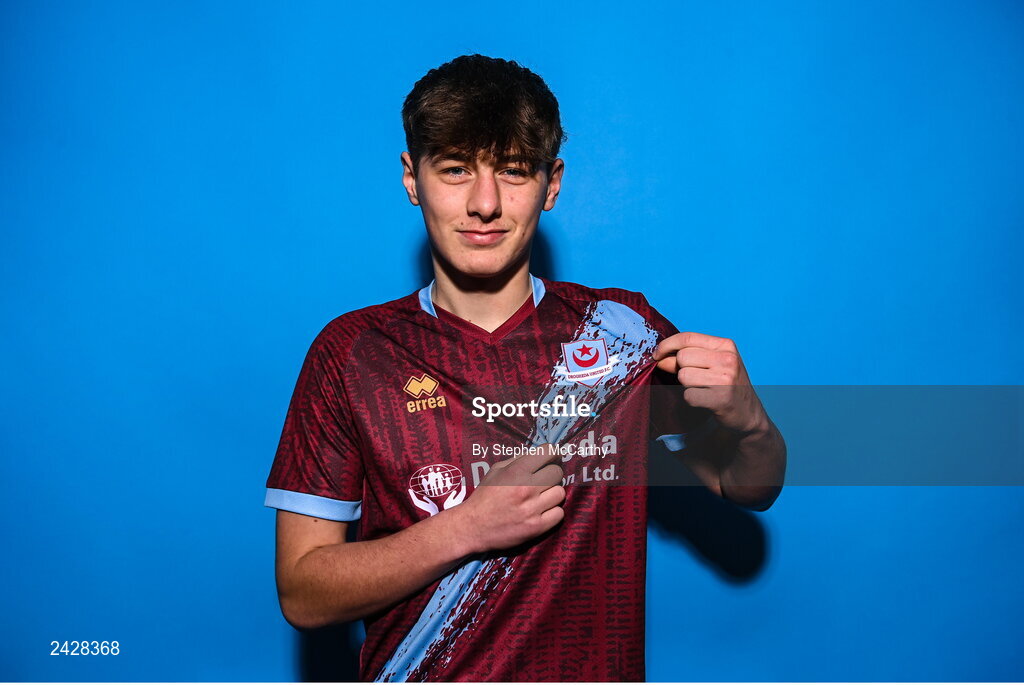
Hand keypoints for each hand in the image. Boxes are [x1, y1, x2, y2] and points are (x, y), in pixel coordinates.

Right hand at [456, 444, 565, 554]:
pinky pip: (559, 513)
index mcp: (516, 471)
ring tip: (542, 497)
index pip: (548, 452)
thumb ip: (518, 461)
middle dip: (552, 474)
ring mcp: (533, 509)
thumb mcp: (496, 471)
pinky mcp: (537, 527)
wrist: (473, 526)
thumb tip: (539, 454)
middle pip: (557, 473)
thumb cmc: (485, 496)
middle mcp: (526, 488)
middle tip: (544, 480)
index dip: (552, 453)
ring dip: (552, 494)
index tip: (552, 456)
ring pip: (560, 493)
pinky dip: (553, 512)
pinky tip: (542, 511)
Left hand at [653, 331, 768, 435]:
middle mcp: (728, 359)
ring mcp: (726, 379)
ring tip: (702, 389)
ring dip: (686, 385)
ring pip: (683, 376)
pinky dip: (692, 399)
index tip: (657, 354)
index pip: (687, 337)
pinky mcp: (720, 399)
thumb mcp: (713, 363)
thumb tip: (659, 356)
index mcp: (726, 345)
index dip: (667, 345)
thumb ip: (688, 356)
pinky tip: (705, 400)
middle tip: (693, 378)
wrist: (748, 413)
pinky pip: (688, 395)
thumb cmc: (727, 385)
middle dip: (681, 369)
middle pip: (682, 357)